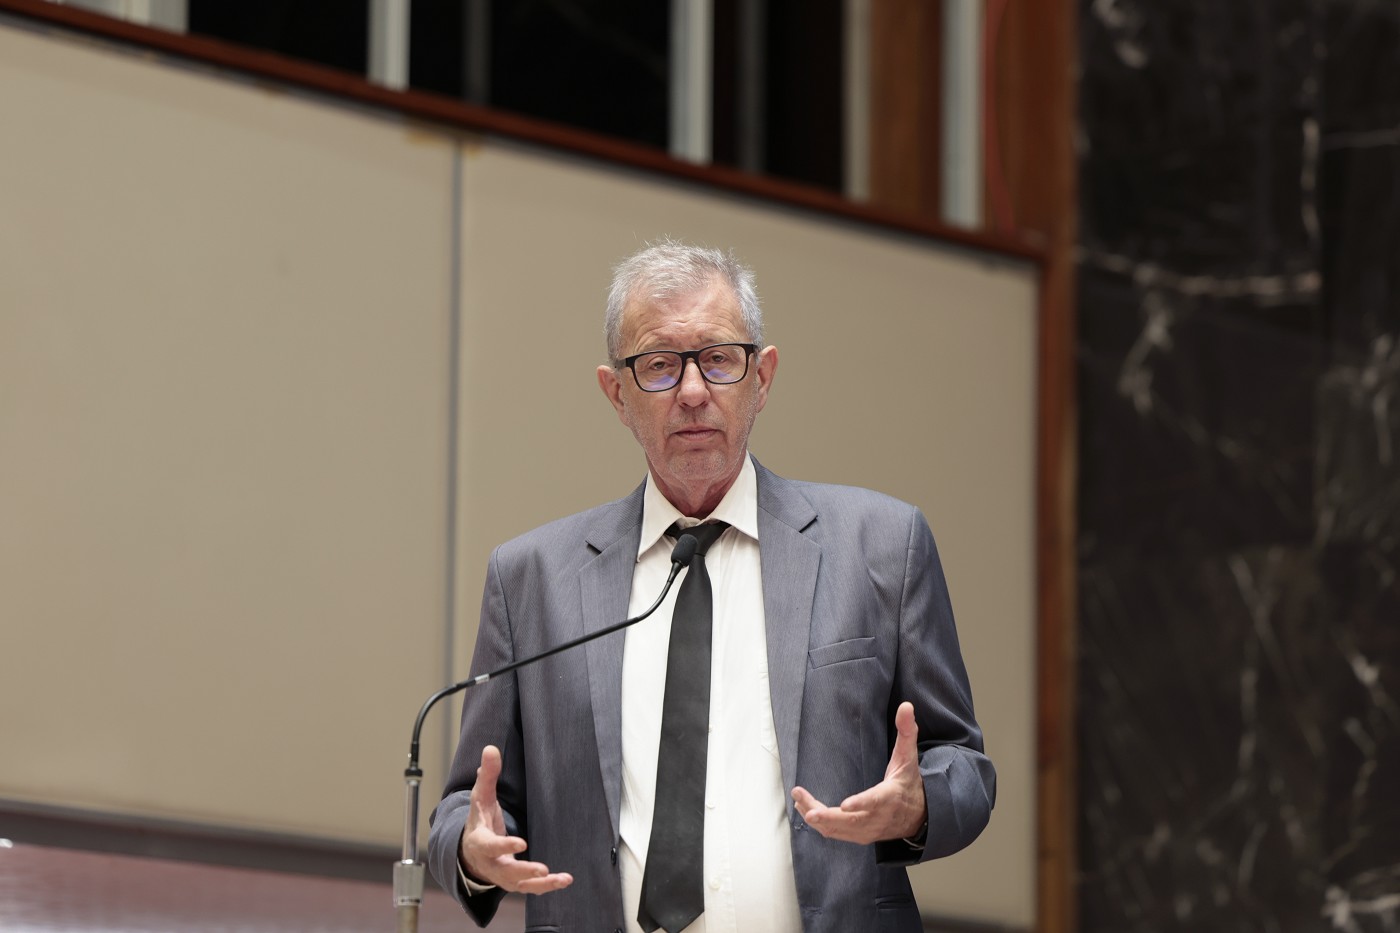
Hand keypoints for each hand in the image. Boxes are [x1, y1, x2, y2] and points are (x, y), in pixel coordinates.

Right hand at [459, 745, 573, 893]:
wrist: (471, 853)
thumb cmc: (480, 821)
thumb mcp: (481, 798)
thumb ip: (487, 775)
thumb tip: (490, 748)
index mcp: (481, 843)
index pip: (491, 846)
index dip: (504, 846)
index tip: (521, 843)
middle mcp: (491, 864)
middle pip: (507, 870)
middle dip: (524, 870)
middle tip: (542, 869)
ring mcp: (503, 876)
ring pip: (522, 884)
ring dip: (541, 883)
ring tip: (562, 878)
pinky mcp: (515, 882)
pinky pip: (531, 888)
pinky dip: (547, 886)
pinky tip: (566, 880)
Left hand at [791, 701, 927, 844]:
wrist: (919, 816)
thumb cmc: (909, 783)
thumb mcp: (908, 757)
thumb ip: (906, 732)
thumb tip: (906, 706)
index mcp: (890, 797)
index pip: (875, 801)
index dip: (861, 804)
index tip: (845, 804)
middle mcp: (878, 817)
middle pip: (851, 821)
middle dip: (827, 816)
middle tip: (807, 809)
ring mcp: (868, 830)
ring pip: (839, 829)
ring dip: (818, 818)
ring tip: (798, 801)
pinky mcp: (860, 836)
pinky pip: (837, 834)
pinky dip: (820, 825)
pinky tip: (805, 811)